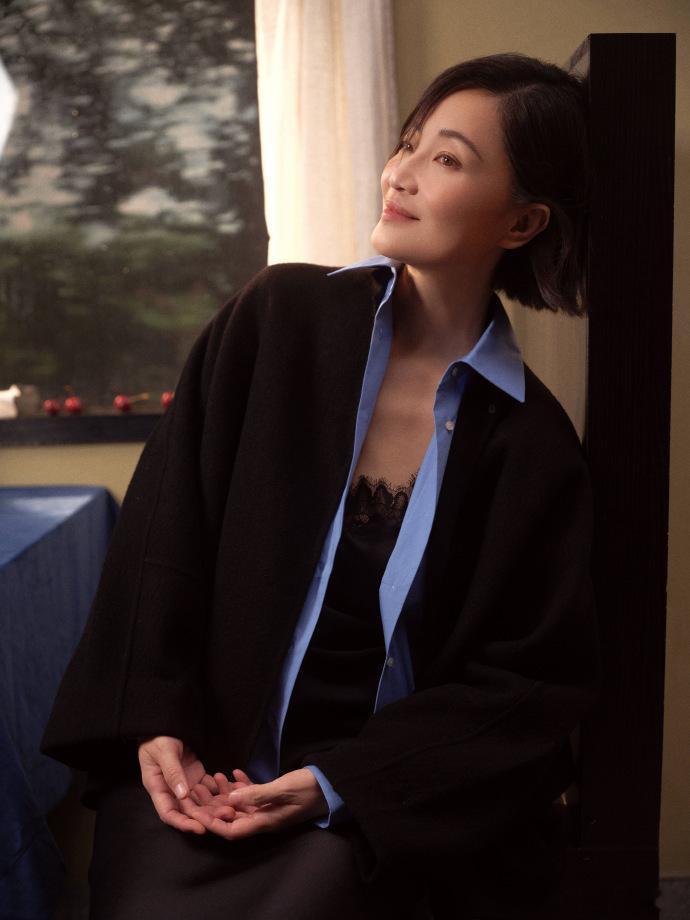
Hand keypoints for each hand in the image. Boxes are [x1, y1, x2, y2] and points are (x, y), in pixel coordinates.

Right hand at [138, 735, 228, 833]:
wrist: (166, 722)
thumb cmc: (159, 735)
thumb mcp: (164, 751)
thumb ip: (173, 772)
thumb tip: (182, 795)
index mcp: (157, 786)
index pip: (168, 813)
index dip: (183, 823)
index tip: (199, 829)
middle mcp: (171, 789)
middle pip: (188, 809)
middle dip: (206, 816)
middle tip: (225, 818)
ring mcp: (184, 783)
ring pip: (200, 800)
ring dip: (215, 805)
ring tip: (232, 808)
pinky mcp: (195, 775)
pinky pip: (208, 787)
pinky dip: (219, 790)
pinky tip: (233, 793)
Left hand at [181, 767, 327, 838]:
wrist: (331, 785)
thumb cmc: (308, 788)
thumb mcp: (282, 789)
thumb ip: (257, 794)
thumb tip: (231, 799)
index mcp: (265, 822)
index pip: (232, 830)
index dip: (213, 824)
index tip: (196, 814)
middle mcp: (264, 818)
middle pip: (232, 817)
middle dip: (214, 806)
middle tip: (198, 791)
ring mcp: (268, 808)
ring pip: (240, 805)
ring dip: (226, 793)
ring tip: (215, 776)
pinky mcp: (274, 798)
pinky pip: (252, 795)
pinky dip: (242, 785)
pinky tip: (235, 772)